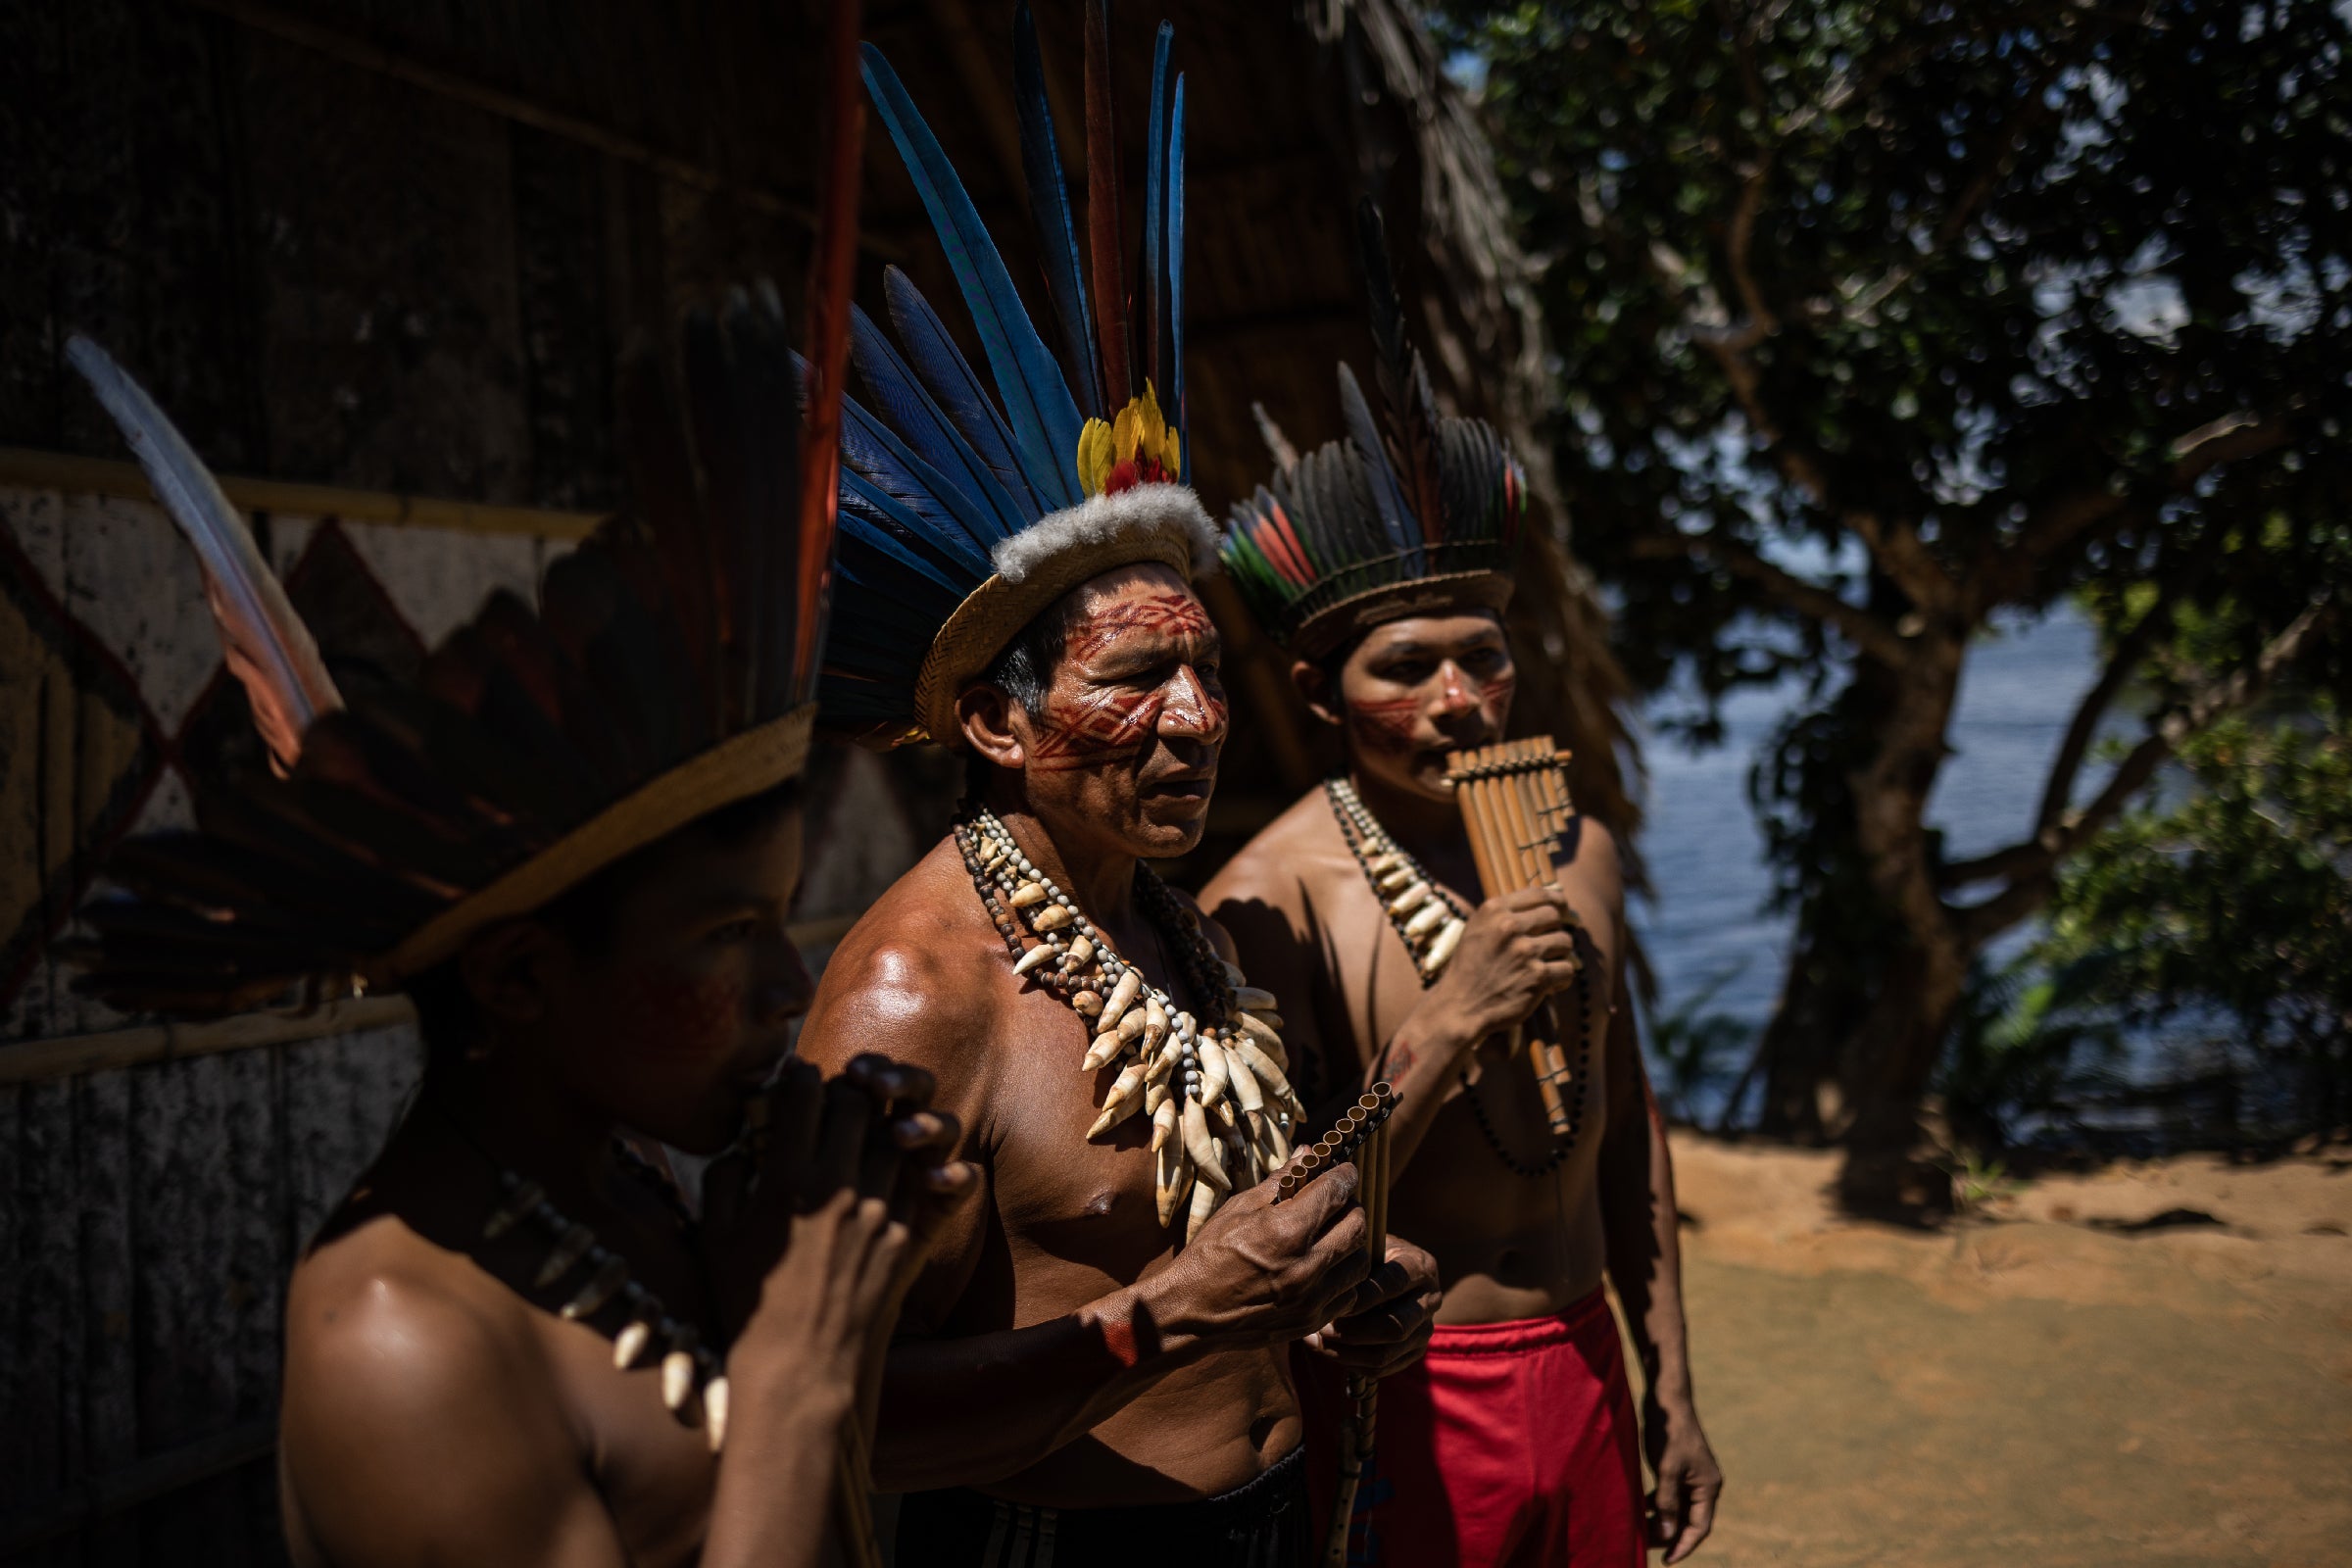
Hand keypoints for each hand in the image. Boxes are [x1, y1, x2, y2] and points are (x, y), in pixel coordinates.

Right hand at [705, 1055, 977, 1397]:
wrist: (804, 1375)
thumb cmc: (749, 1311)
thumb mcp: (713, 1242)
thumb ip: (724, 1182)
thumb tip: (740, 1144)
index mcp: (785, 1181)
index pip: (802, 1094)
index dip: (799, 1076)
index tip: (796, 1077)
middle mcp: (837, 1186)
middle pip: (856, 1102)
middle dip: (846, 1090)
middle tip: (835, 1095)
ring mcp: (879, 1210)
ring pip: (893, 1134)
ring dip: (880, 1123)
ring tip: (865, 1129)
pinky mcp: (908, 1235)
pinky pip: (916, 1178)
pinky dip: (904, 1164)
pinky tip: (888, 1168)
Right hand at [1152, 1163, 1370, 1351]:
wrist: (1192, 1314)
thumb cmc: (1210, 1255)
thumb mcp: (1239, 1208)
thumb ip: (1280, 1181)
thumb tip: (1308, 1153)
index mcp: (1285, 1231)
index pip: (1336, 1192)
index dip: (1344, 1175)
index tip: (1342, 1171)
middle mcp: (1305, 1266)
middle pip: (1357, 1225)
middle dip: (1351, 1206)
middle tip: (1336, 1202)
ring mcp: (1312, 1298)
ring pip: (1360, 1261)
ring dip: (1350, 1243)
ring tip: (1330, 1236)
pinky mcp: (1312, 1321)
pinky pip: (1349, 1293)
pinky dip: (1342, 1276)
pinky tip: (1322, 1268)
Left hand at [1303, 1235, 1440, 1378]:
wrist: (1388, 1274)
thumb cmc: (1370, 1255)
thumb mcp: (1368, 1245)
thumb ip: (1357, 1257)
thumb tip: (1329, 1274)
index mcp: (1420, 1266)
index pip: (1394, 1284)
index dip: (1361, 1296)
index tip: (1332, 1301)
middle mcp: (1430, 1299)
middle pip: (1394, 1327)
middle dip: (1351, 1332)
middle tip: (1321, 1327)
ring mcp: (1425, 1329)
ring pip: (1385, 1354)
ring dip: (1346, 1352)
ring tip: (1317, 1341)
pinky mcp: (1415, 1352)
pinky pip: (1383, 1369)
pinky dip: (1351, 1364)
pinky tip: (1327, 1350)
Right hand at [1415, 885, 1582, 1049]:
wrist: (1460, 1006)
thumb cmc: (1470, 967)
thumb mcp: (1478, 929)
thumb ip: (1505, 914)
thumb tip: (1549, 901)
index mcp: (1493, 910)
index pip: (1538, 894)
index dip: (1556, 900)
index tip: (1562, 907)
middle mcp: (1510, 926)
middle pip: (1554, 916)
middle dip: (1555, 929)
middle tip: (1550, 943)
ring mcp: (1525, 951)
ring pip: (1565, 942)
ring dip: (1560, 954)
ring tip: (1545, 965)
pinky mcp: (1537, 976)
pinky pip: (1568, 969)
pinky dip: (1562, 978)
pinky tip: (1549, 984)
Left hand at [1645, 1392, 1721, 1563]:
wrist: (1666, 1398)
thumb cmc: (1668, 1432)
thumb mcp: (1666, 1470)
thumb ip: (1667, 1502)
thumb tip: (1667, 1533)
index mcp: (1708, 1486)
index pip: (1699, 1527)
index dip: (1683, 1545)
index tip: (1667, 1561)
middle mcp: (1704, 1484)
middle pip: (1689, 1519)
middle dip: (1669, 1534)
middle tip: (1646, 1545)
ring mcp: (1692, 1475)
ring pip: (1678, 1507)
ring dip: (1662, 1520)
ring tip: (1641, 1530)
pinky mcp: (1679, 1467)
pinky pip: (1671, 1494)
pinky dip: (1658, 1503)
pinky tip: (1642, 1507)